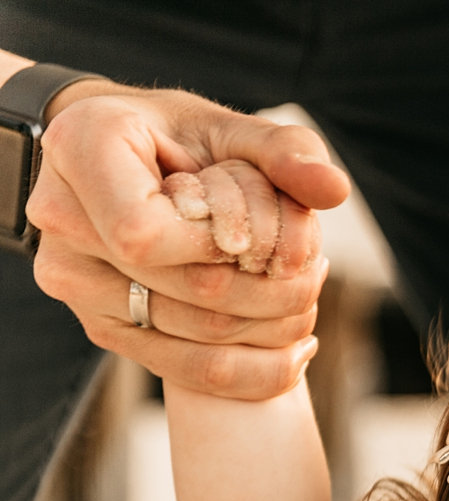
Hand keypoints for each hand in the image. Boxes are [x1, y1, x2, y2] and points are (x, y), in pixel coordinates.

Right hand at [27, 86, 349, 398]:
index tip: (259, 234)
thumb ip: (284, 150)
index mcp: (81, 150)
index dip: (221, 244)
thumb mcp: (228, 128)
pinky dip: (259, 369)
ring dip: (277, 324)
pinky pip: (191, 372)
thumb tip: (334, 190)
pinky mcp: (102, 328)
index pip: (145, 232)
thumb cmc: (175, 139)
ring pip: (202, 336)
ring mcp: (74, 283)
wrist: (115, 164)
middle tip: (317, 267)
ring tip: (306, 292)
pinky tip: (295, 348)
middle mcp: (62, 221)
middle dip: (277, 286)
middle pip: (192, 290)